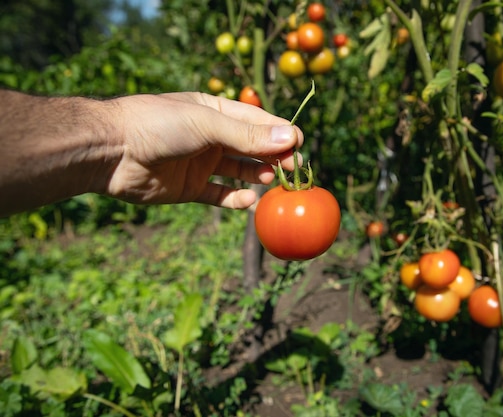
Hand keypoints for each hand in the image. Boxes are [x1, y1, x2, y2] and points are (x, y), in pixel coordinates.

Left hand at [106, 92, 303, 208]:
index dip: (280, 134)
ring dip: (259, 177)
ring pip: (239, 172)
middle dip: (274, 158)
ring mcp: (200, 163)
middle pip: (252, 148)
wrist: (109, 151)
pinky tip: (250, 202)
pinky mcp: (189, 188)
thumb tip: (291, 137)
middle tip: (294, 171)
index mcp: (215, 111)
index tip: (300, 147)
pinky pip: (220, 195)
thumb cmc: (157, 124)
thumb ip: (248, 135)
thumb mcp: (207, 125)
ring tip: (274, 183)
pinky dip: (236, 200)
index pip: (258, 122)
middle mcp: (210, 137)